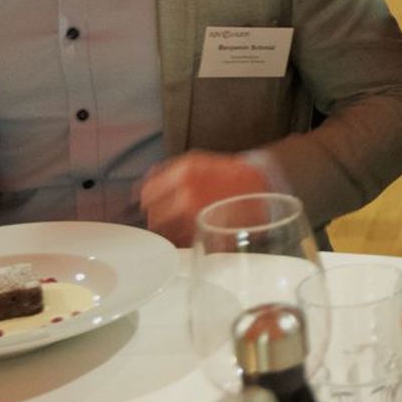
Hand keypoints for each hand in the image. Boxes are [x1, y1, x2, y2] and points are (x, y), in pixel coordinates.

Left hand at [138, 152, 271, 245]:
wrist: (259, 184)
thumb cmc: (228, 174)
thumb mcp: (195, 162)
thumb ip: (166, 171)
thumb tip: (142, 184)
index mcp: (184, 172)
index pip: (147, 193)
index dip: (146, 200)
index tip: (149, 204)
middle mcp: (188, 193)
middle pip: (154, 215)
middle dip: (157, 216)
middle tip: (164, 215)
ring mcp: (198, 214)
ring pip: (166, 231)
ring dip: (167, 229)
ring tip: (177, 224)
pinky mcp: (207, 230)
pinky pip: (183, 240)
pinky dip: (182, 238)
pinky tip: (189, 231)